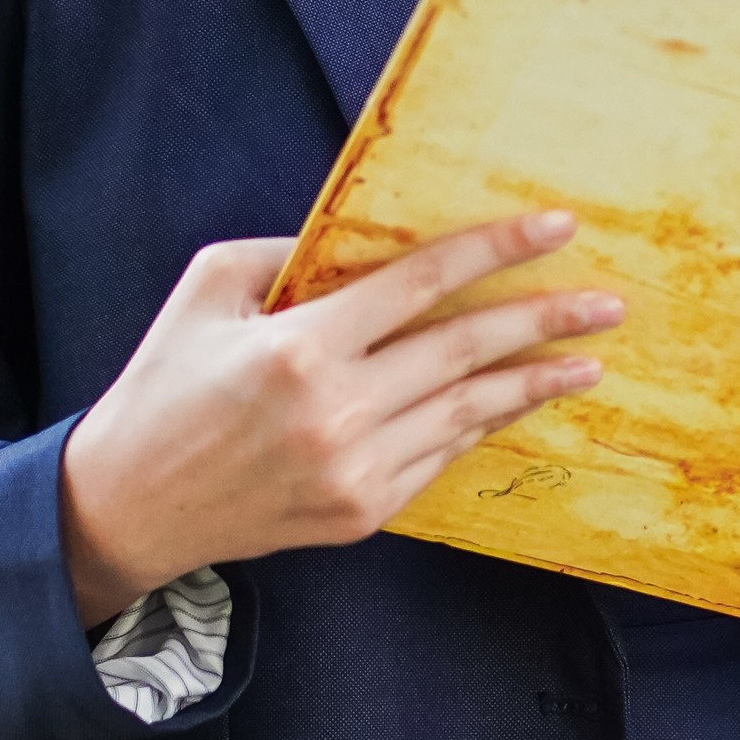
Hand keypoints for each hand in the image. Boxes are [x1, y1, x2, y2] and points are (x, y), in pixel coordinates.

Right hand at [58, 211, 621, 625]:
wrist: (130, 506)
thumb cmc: (165, 384)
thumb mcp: (206, 293)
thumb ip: (283, 256)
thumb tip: (361, 236)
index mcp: (300, 347)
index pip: (423, 283)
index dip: (496, 251)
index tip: (558, 226)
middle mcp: (338, 412)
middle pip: (467, 352)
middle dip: (548, 322)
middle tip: (609, 303)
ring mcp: (355, 471)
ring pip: (468, 412)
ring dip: (535, 384)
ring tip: (588, 361)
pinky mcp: (361, 513)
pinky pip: (441, 458)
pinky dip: (479, 425)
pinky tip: (512, 402)